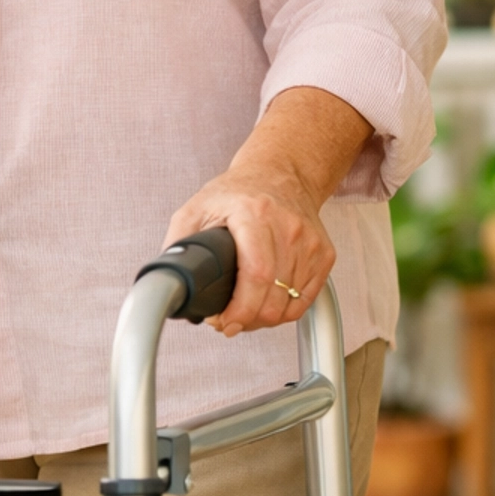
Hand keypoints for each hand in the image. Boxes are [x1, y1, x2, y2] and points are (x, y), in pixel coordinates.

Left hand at [163, 88, 372, 336]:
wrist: (279, 174)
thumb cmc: (237, 193)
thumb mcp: (196, 208)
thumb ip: (179, 243)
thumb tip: (171, 282)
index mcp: (254, 214)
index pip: (256, 274)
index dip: (241, 309)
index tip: (224, 322)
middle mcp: (288, 227)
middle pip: (274, 297)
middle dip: (247, 321)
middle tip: (228, 321)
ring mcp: (310, 242)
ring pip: (290, 304)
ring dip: (264, 318)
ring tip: (245, 311)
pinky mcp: (324, 253)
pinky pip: (305, 300)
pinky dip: (284, 311)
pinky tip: (266, 305)